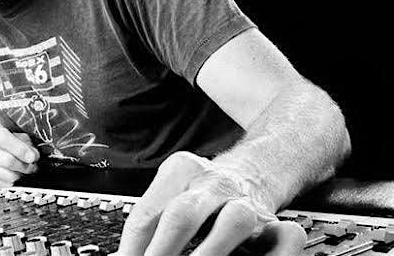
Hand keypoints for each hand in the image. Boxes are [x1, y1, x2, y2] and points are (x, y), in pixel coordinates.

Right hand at [0, 120, 39, 187]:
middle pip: (6, 160)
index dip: (20, 149)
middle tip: (32, 166)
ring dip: (19, 174)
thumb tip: (34, 155)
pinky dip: (10, 181)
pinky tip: (11, 175)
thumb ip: (25, 142)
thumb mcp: (11, 133)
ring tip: (22, 170)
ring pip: (5, 175)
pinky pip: (0, 184)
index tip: (32, 157)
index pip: (3, 139)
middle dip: (24, 166)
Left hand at [116, 151, 305, 254]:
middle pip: (184, 213)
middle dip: (163, 249)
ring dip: (210, 253)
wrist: (254, 172)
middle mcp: (214, 183)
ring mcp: (247, 201)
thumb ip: (149, 223)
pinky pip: (285, 238)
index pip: (148, 211)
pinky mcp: (279, 222)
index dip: (133, 245)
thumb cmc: (202, 192)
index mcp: (181, 169)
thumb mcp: (171, 193)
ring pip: (233, 222)